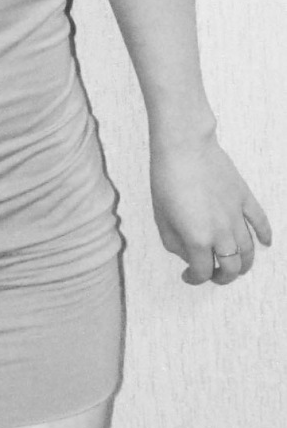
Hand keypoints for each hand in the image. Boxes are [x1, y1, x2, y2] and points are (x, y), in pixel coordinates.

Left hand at [149, 133, 272, 286]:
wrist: (184, 148)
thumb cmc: (167, 180)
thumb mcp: (162, 219)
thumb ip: (175, 244)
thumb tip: (188, 254)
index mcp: (198, 240)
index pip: (203, 272)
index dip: (195, 278)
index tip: (188, 275)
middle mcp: (221, 233)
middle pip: (232, 267)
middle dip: (223, 277)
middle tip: (214, 275)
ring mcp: (236, 216)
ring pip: (248, 250)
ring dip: (244, 263)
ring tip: (236, 266)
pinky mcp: (244, 198)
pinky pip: (260, 222)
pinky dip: (265, 235)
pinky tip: (265, 243)